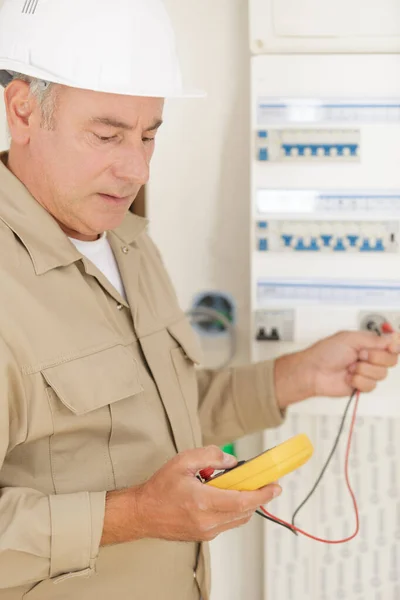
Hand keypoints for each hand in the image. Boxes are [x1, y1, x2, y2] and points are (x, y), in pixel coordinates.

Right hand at [101, 446, 281, 544]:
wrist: (142, 513)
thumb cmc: (159, 488)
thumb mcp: (182, 461)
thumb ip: (210, 456)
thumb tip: (231, 461)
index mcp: (202, 502)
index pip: (242, 500)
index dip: (263, 494)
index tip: (275, 486)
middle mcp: (207, 521)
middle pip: (245, 511)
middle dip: (258, 496)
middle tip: (263, 481)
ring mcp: (206, 532)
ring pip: (238, 519)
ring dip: (245, 503)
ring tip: (240, 486)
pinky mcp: (204, 537)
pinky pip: (227, 523)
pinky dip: (233, 510)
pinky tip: (224, 496)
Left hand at [275, 331, 399, 408]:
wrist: (313, 371)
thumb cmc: (325, 352)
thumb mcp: (350, 339)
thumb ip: (374, 339)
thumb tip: (394, 339)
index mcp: (367, 343)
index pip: (391, 345)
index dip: (394, 346)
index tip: (391, 347)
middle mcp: (369, 357)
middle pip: (391, 360)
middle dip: (375, 357)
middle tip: (359, 355)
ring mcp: (366, 372)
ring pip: (382, 374)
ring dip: (363, 369)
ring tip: (349, 367)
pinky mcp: (361, 386)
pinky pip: (371, 386)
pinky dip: (358, 381)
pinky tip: (347, 377)